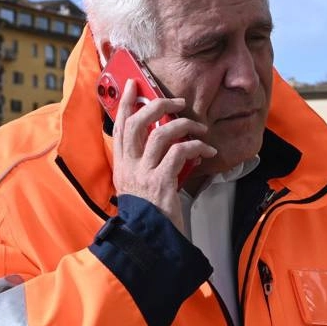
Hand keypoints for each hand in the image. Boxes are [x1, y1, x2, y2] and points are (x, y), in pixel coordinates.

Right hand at [111, 79, 216, 231]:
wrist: (149, 240)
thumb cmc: (150, 214)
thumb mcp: (141, 185)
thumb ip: (147, 164)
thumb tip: (166, 142)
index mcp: (123, 165)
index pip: (120, 126)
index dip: (126, 103)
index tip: (133, 85)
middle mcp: (129, 166)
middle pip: (137, 123)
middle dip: (157, 105)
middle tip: (176, 101)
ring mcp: (143, 174)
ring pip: (160, 134)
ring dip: (183, 125)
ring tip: (199, 127)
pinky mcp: (161, 182)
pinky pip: (179, 153)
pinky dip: (196, 147)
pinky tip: (206, 151)